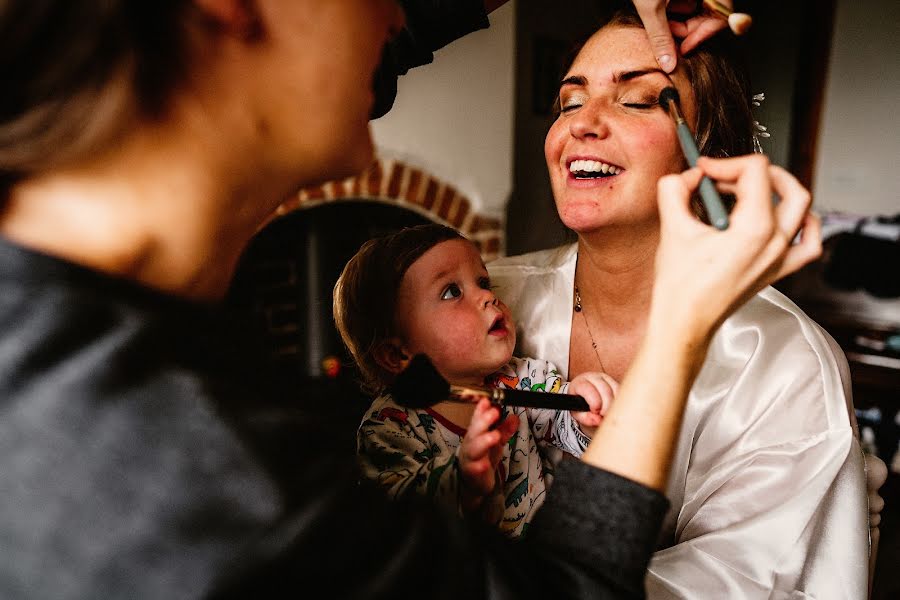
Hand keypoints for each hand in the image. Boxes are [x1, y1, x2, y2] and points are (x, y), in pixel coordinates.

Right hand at [458, 399, 518, 509]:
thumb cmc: (483, 457)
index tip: (487, 400)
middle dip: (484, 421)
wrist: (474, 482)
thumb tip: (515, 417)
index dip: (481, 409)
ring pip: (474, 449)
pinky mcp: (471, 473)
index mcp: (476, 433)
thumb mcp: (496, 441)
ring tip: (494, 436)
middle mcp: (471, 443)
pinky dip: (479, 466)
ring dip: (483, 441)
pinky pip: (474, 469)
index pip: (477, 418)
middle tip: (494, 412)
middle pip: (474, 430)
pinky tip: (485, 464)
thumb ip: (505, 429)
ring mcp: (470, 458)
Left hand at [568, 372, 618, 433]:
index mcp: (580, 383)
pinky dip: (619, 402)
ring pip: (615, 390)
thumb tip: (598, 419)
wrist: (583, 396)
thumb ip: (586, 418)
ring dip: (614, 404)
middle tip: (603, 415)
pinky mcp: (613, 381)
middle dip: (606, 406)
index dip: (594, 403)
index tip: (595, 412)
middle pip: (605, 390)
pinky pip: (621, 391)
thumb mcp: (578, 413)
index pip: (589, 390)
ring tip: (607, 413)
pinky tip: (613, 408)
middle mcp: (593, 377)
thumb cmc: (579, 404)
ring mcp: (605, 378)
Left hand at [632, 0, 731, 71]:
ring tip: (662, 26)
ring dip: (681, 24)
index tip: (684, 48)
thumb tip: (669, 65)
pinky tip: (662, 19)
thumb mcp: (650, 7)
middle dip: (688, 31)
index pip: (723, 15)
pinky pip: (690, 3)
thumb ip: (660, 36)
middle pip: (712, 15)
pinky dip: (677, 15)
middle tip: (669, 39)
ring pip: (699, 11)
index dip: (704, 35)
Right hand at [652, 155, 821, 342]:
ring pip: (801, 207)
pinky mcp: (779, 271)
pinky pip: (809, 242)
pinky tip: (785, 219)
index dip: (725, 163)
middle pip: (784, 184)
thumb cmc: (680, 285)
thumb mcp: (672, 227)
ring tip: (747, 191)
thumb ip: (675, 189)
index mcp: (754, 228)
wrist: (685, 322)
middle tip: (723, 176)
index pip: (755, 171)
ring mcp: (781, 257)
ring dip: (777, 190)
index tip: (703, 172)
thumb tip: (688, 177)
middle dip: (752, 171)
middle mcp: (775, 241)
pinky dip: (803, 223)